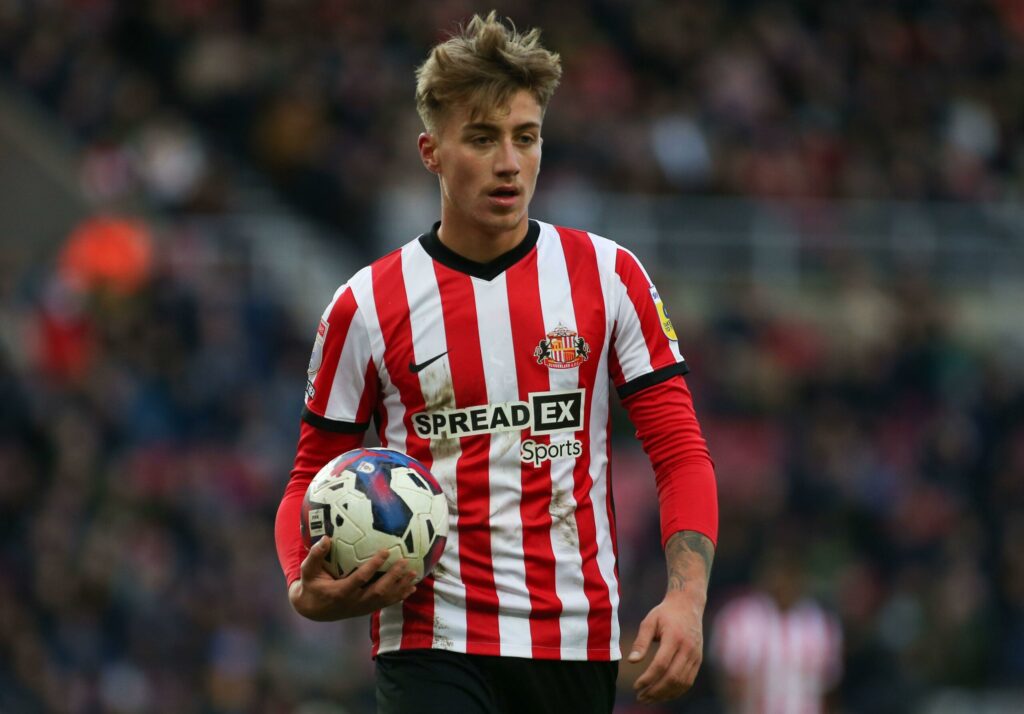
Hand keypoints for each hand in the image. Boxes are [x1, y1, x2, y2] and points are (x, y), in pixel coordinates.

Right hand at [288, 536, 416, 620]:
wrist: (313, 610)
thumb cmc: (311, 585)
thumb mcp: (308, 570)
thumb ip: (316, 555)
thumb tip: (325, 538)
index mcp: (340, 592)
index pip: (360, 578)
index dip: (374, 565)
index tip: (386, 551)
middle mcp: (354, 602)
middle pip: (378, 591)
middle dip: (393, 577)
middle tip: (405, 562)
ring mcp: (361, 607)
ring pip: (384, 599)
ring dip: (400, 587)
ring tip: (413, 574)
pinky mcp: (366, 610)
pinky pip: (385, 603)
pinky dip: (400, 596)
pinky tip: (412, 587)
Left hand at [628, 589, 705, 703]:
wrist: (688, 605)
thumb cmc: (665, 613)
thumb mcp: (649, 622)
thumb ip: (641, 642)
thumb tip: (631, 661)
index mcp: (674, 637)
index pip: (661, 664)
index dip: (648, 678)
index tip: (636, 686)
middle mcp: (688, 648)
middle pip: (672, 677)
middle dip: (655, 691)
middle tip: (640, 697)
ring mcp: (696, 655)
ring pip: (682, 682)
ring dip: (665, 694)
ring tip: (649, 698)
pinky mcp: (698, 660)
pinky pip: (688, 681)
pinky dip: (676, 691)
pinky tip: (663, 694)